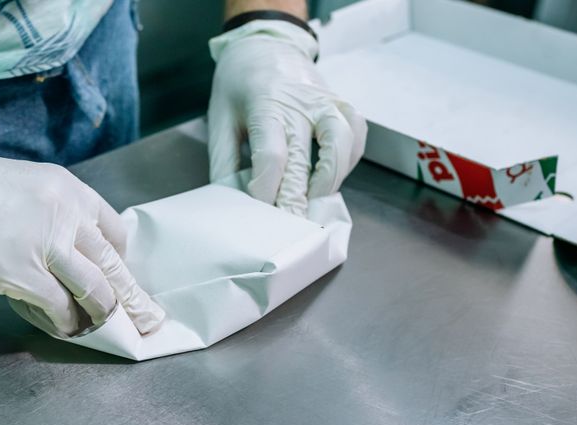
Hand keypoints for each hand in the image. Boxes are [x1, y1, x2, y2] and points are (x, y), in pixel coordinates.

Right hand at [0, 133, 164, 336]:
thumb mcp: (24, 186)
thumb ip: (50, 214)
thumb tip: (61, 249)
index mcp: (68, 190)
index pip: (114, 230)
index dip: (119, 259)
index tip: (118, 275)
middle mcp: (67, 215)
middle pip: (113, 263)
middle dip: (128, 294)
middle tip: (142, 315)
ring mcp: (48, 246)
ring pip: (96, 289)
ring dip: (101, 311)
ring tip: (98, 324)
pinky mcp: (25, 274)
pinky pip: (61, 307)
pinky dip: (67, 322)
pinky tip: (65, 327)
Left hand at [207, 20, 366, 215]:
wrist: (265, 44)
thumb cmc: (238, 85)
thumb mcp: (219, 119)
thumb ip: (225, 161)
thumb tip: (232, 202)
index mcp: (264, 105)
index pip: (271, 155)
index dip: (266, 189)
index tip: (259, 211)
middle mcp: (299, 104)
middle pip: (304, 158)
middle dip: (298, 198)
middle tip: (292, 228)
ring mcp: (325, 102)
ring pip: (341, 142)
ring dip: (330, 177)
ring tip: (315, 200)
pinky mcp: (341, 103)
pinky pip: (356, 133)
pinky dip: (350, 159)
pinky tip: (335, 177)